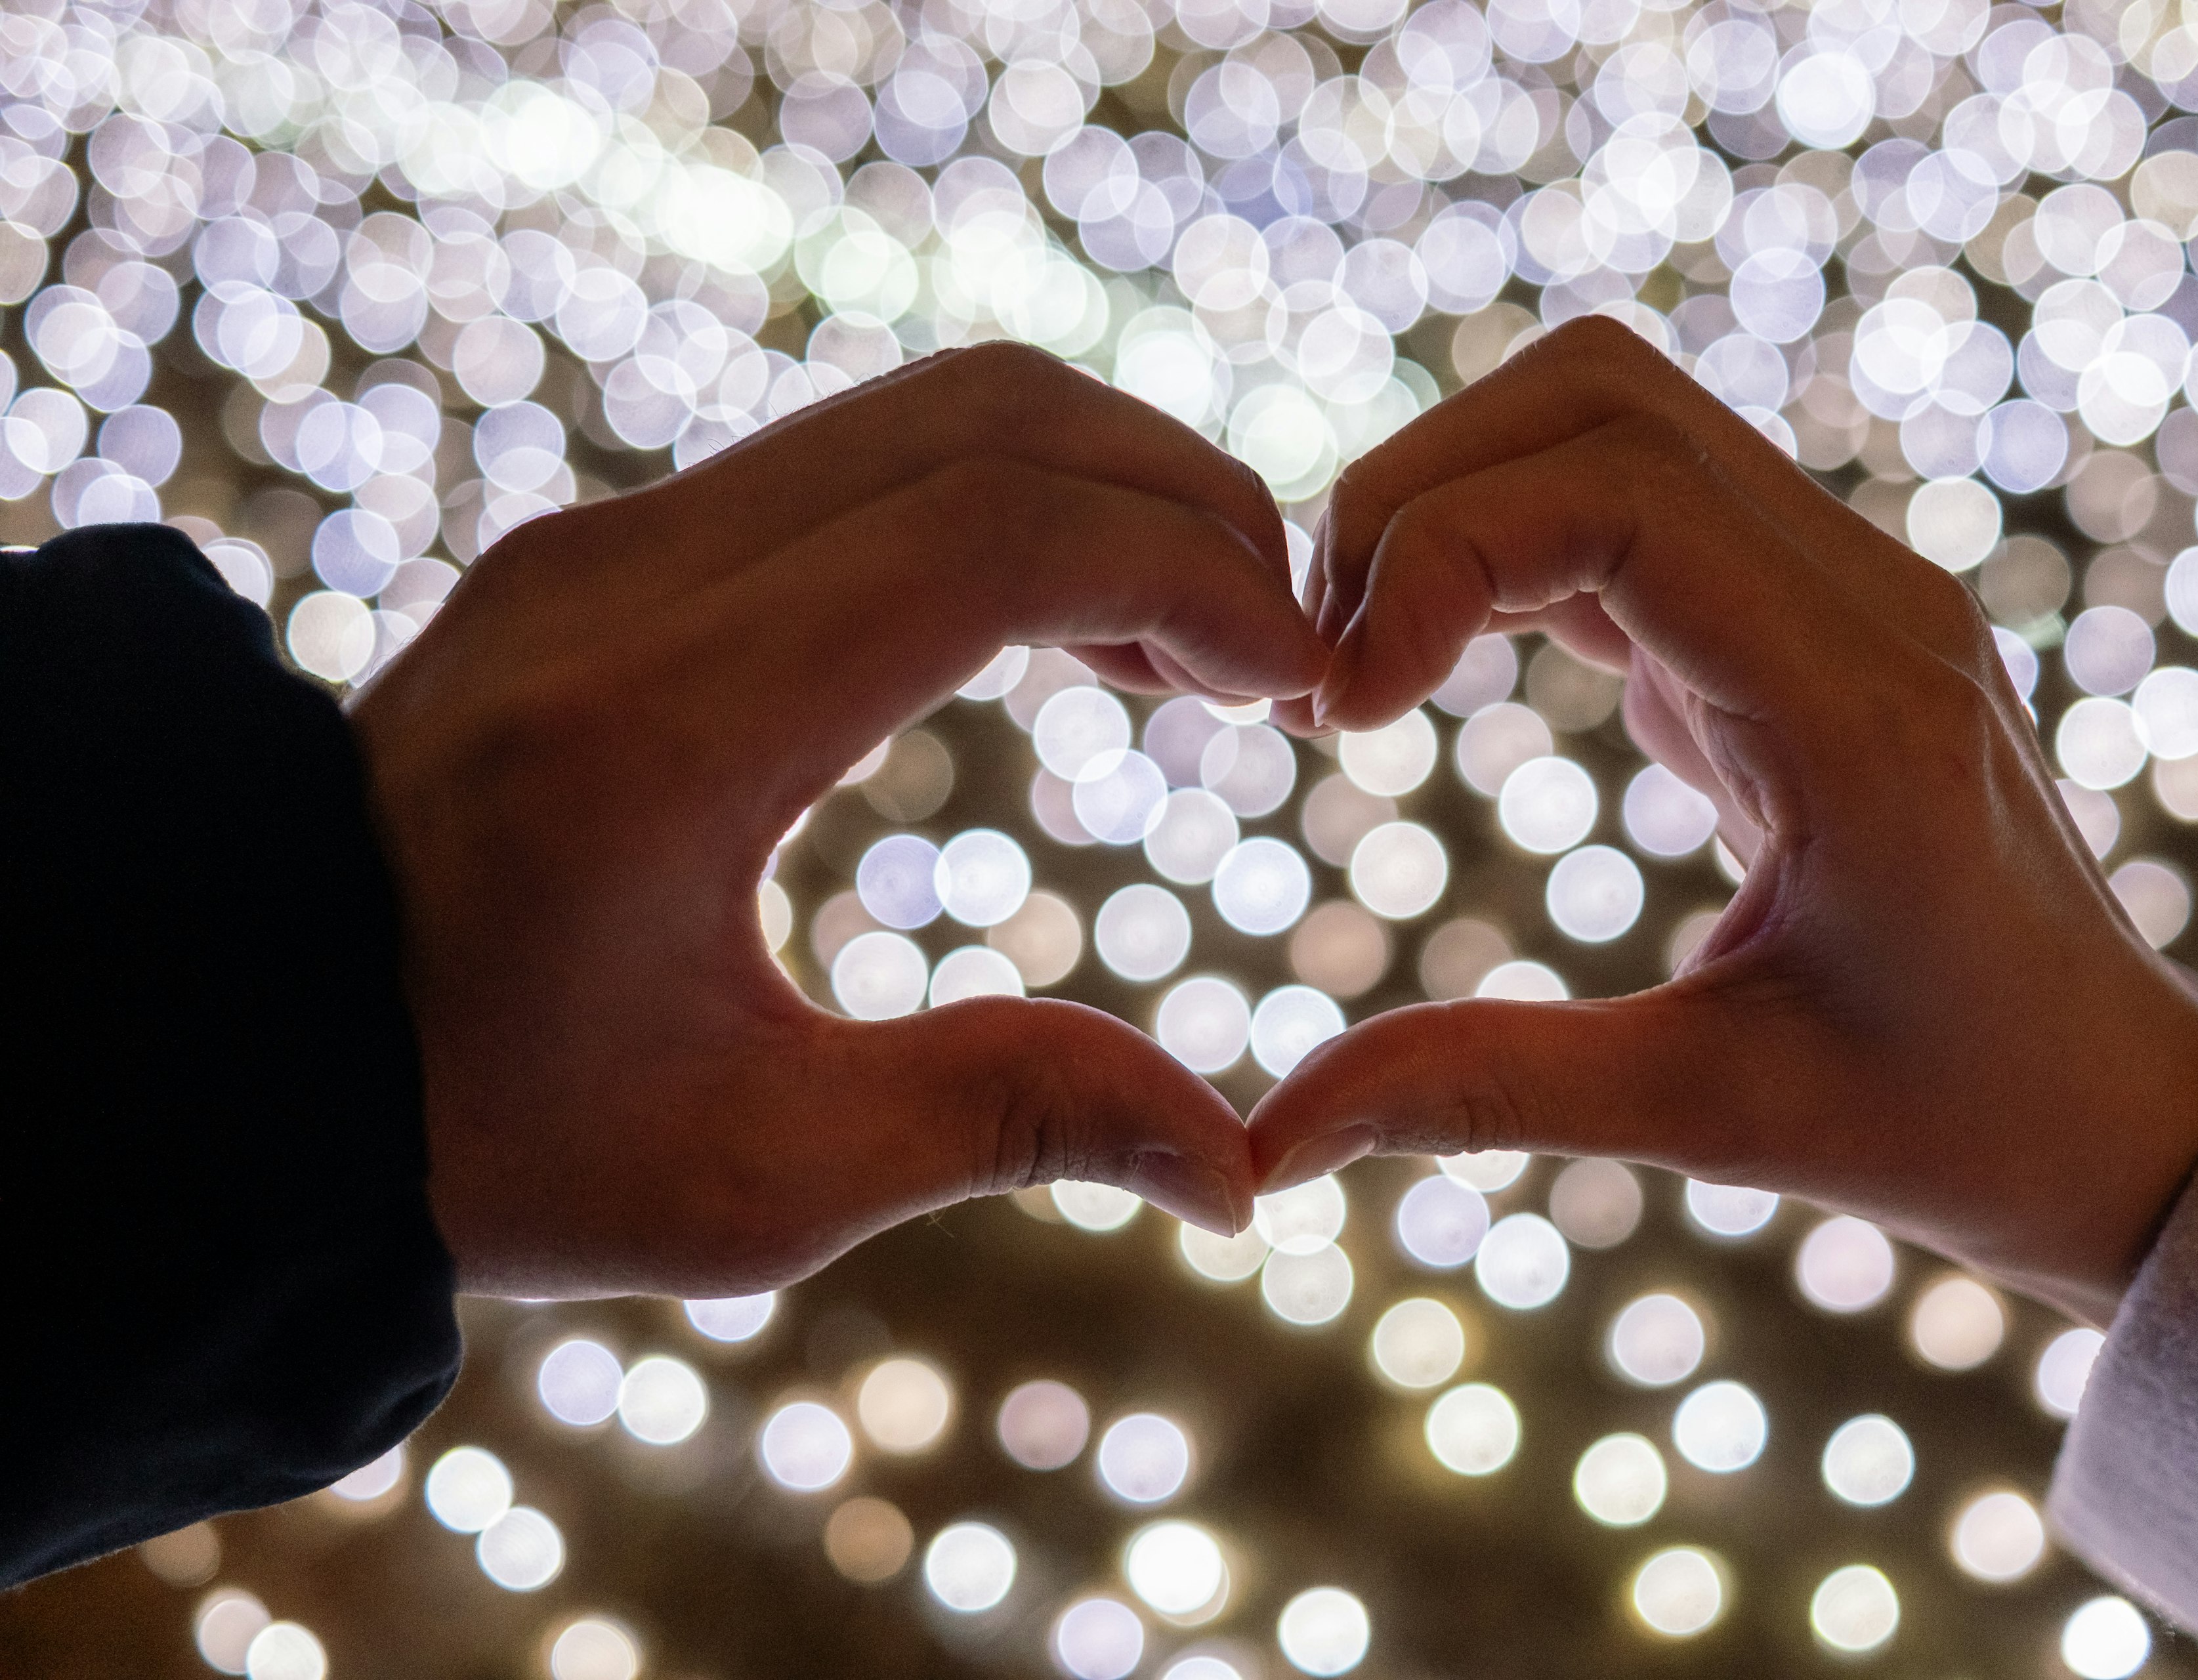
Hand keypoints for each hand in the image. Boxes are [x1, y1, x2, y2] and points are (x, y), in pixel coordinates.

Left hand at [352, 343, 1323, 1299]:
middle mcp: (626, 581)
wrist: (256, 1043)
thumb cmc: (492, 1139)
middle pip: (986, 420)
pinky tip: (1074, 633)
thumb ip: (1003, 1125)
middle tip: (1285, 653)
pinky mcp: (614, 544)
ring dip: (1104, 490)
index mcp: (662, 729)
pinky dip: (1010, 505)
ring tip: (1202, 648)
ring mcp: (610, 539)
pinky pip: (862, 456)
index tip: (1301, 683)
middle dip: (1185, 503)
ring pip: (931, 410)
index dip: (1192, 575)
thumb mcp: (751, 1181)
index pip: (993, 533)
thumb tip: (1236, 1165)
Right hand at [1251, 319, 2197, 1325]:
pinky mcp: (1805, 608)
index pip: (1623, 495)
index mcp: (1860, 712)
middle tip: (1324, 671)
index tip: (1337, 713)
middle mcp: (1869, 602)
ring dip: (1457, 500)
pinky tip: (1436, 668)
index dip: (1437, 555)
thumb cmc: (1946, 1121)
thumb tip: (1269, 1140)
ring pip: (1614, 414)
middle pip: (1601, 396)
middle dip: (1417, 497)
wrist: (2115, 1102)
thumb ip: (1488, 1094)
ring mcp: (1846, 586)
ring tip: (1365, 661)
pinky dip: (1507, 543)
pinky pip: (1636, 494)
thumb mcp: (1712, 1118)